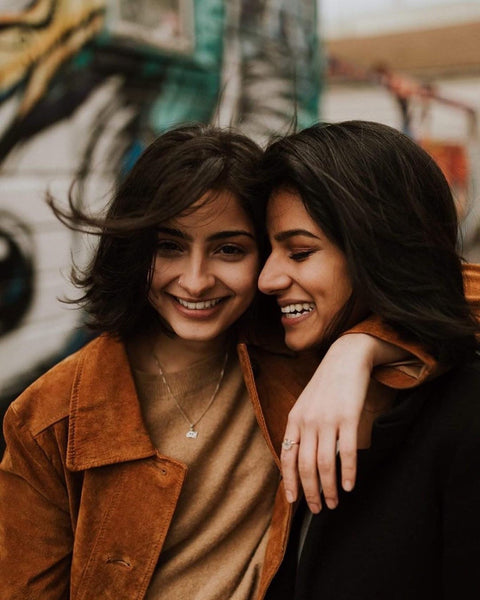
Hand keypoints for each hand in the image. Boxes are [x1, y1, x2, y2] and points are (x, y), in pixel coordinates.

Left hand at [281, 334, 406, 512]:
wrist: (346, 357)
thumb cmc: (326, 384)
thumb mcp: (306, 403)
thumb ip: (301, 428)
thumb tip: (299, 458)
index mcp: (294, 419)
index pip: (287, 457)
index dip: (289, 482)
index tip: (294, 501)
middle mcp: (307, 421)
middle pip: (306, 466)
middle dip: (310, 492)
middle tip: (318, 509)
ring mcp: (328, 420)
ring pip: (325, 464)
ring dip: (328, 489)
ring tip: (334, 502)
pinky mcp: (348, 417)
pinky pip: (347, 452)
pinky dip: (348, 473)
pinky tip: (349, 486)